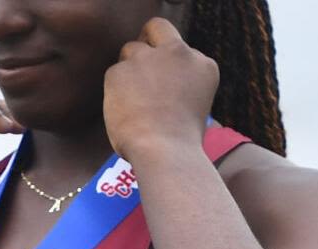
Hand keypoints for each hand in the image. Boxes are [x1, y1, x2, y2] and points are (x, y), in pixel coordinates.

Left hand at [103, 17, 218, 160]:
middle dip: (147, 40)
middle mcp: (178, 53)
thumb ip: (181, 85)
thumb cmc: (181, 142)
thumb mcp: (196, 106)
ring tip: (131, 100)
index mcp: (203, 64)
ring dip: (129, 70)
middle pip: (156, 28)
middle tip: (138, 63)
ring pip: (131, 51)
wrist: (164, 151)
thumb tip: (160, 85)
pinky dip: (115, 90)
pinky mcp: (119, 70)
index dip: (169, 61)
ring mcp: (147, 58)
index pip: (181, 49)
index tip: (162, 75)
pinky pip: (114, 74)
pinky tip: (123, 112)